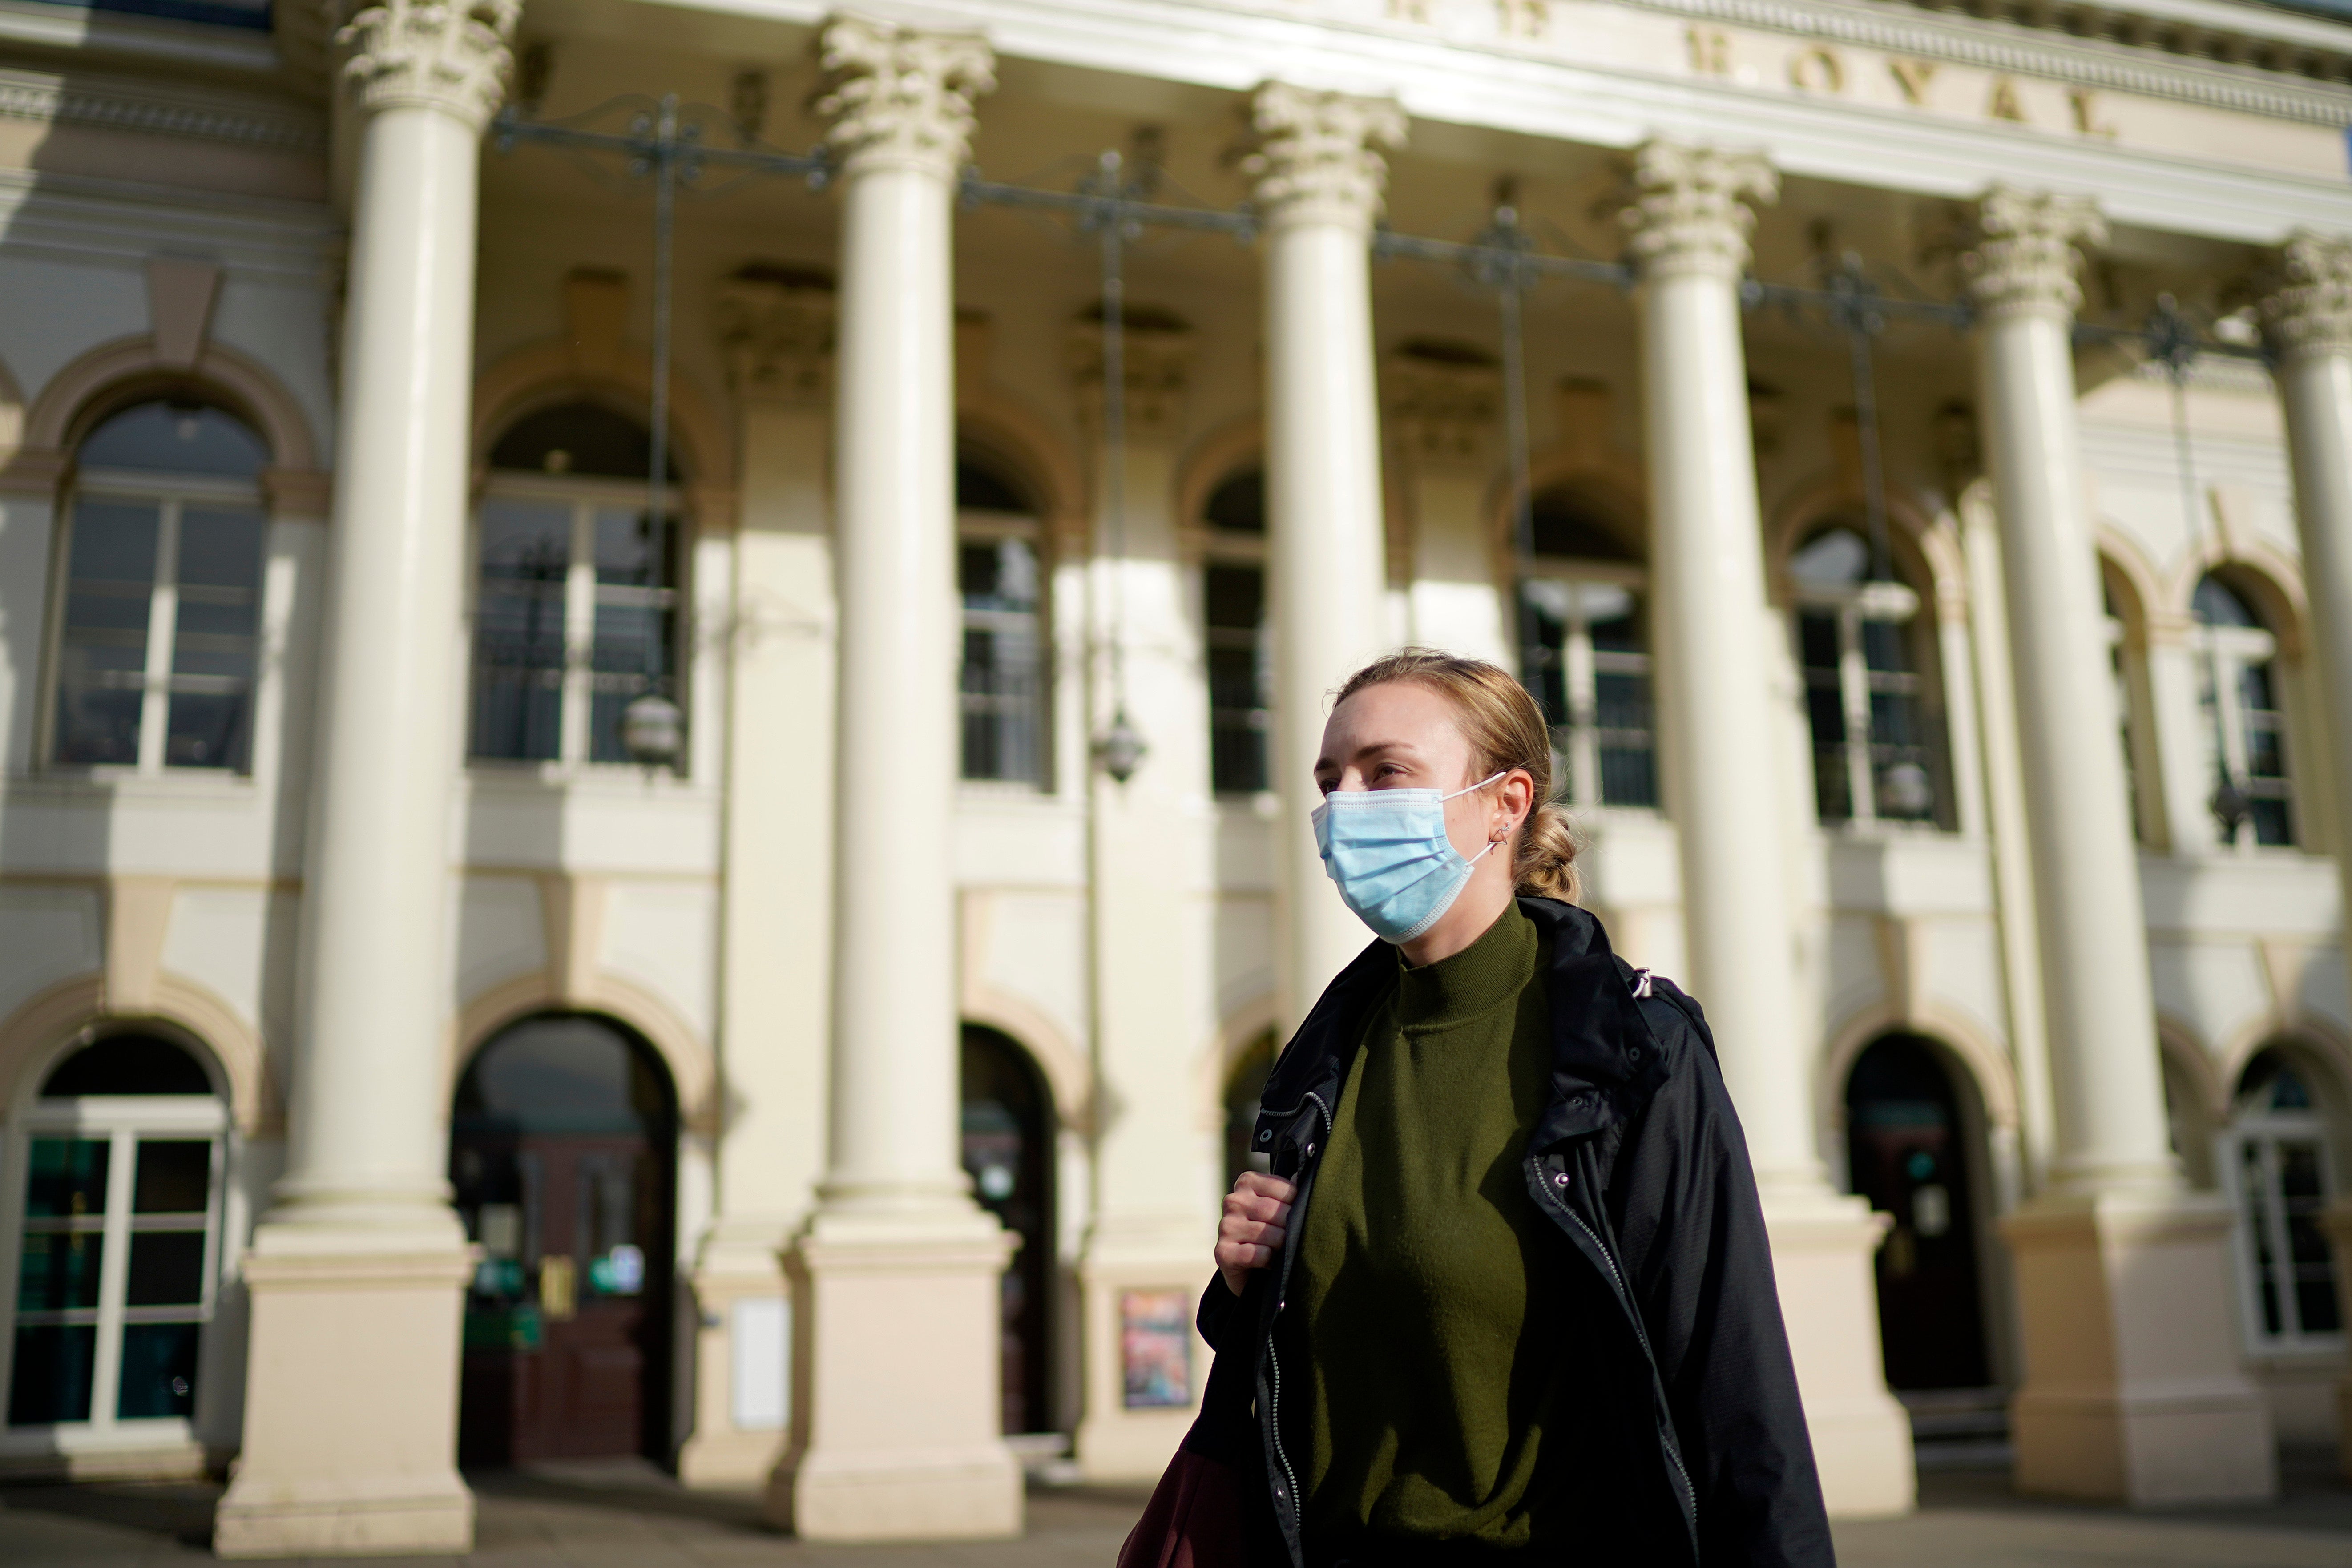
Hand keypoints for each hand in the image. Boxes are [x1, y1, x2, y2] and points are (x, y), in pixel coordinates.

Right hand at [1215, 1171, 1297, 1296]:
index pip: (1284, 1189)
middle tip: (1294, 1237)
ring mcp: (1226, 1226)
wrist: (1247, 1268)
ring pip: (1268, 1233)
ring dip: (1281, 1245)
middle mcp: (1233, 1201)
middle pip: (1274, 1211)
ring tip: (1283, 1250)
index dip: (1297, 1205)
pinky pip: (1258, 1254)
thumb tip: (1302, 1176)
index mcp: (1247, 1182)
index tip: (1299, 1216)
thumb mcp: (1278, 1207)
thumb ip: (1289, 1192)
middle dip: (1290, 1228)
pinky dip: (1269, 1259)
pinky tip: (1268, 1261)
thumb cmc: (1268, 1231)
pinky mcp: (1223, 1252)